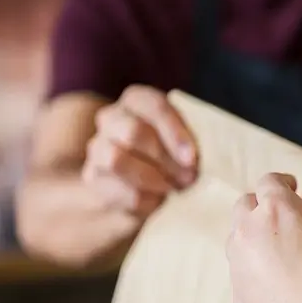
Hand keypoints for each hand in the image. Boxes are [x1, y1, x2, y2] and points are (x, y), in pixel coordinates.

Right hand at [83, 86, 197, 217]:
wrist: (133, 191)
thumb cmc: (170, 159)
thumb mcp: (182, 143)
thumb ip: (190, 141)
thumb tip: (209, 153)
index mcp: (137, 100)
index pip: (153, 105)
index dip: (174, 132)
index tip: (193, 158)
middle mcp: (112, 118)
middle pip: (133, 132)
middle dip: (166, 158)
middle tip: (189, 177)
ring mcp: (97, 148)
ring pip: (117, 160)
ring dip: (152, 178)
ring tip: (173, 188)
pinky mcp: (93, 180)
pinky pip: (118, 190)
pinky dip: (145, 200)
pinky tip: (158, 202)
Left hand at [226, 173, 301, 302]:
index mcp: (278, 210)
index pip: (271, 181)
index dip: (284, 182)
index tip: (294, 187)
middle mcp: (249, 232)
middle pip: (245, 204)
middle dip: (263, 205)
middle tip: (286, 216)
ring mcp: (238, 266)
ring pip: (238, 238)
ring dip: (256, 236)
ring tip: (283, 251)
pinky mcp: (237, 297)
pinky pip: (243, 272)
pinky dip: (257, 270)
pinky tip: (281, 285)